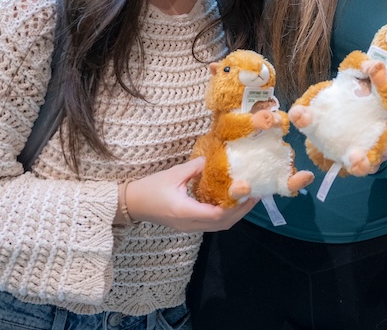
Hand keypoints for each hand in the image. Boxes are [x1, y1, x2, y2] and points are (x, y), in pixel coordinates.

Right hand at [124, 157, 257, 232]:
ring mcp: (189, 227)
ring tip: (248, 197)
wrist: (130, 204)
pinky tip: (231, 201)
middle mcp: (190, 223)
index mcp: (185, 211)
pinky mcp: (188, 224)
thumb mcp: (174, 174)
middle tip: (256, 195)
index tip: (250, 192)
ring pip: (218, 226)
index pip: (217, 215)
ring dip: (235, 214)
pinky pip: (211, 223)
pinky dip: (225, 214)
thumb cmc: (150, 188)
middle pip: (222, 224)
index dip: (236, 206)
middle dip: (242, 211)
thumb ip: (196, 167)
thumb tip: (215, 159)